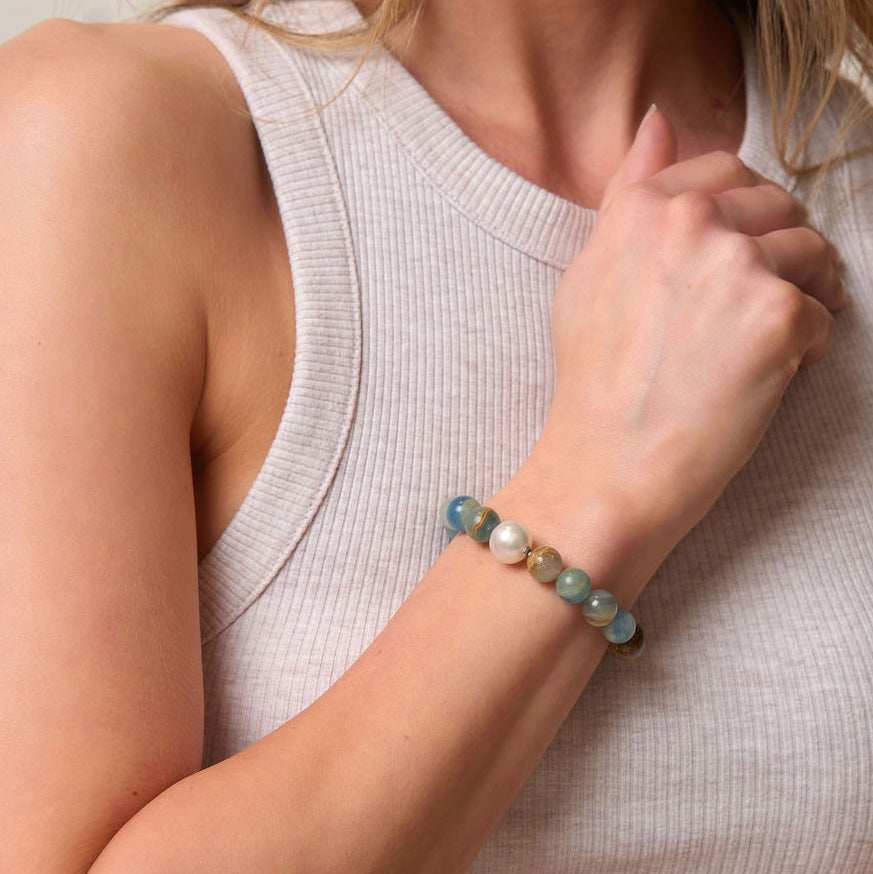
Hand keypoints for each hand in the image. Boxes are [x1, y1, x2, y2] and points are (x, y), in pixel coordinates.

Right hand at [537, 109, 842, 558]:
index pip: (725, 171)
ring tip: (765, 343)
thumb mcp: (587, 275)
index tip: (738, 249)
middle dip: (776, 251)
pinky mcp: (779, 316)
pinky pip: (824, 314)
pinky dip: (808, 347)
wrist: (607, 464)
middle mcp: (691, 222)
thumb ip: (628, 192)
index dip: (741, 212)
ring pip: (811, 255)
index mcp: (643, 209)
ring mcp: (737, 266)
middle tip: (753, 306)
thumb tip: (656, 121)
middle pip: (777, 208)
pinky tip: (768, 376)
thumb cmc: (592, 381)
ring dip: (801, 294)